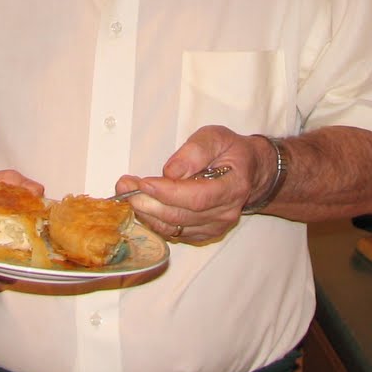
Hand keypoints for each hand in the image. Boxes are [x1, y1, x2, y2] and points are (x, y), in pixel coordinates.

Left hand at [113, 127, 274, 243]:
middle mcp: (225, 213)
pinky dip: (153, 221)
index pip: (197, 197)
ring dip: (145, 212)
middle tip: (123, 187)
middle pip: (182, 215)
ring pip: (174, 227)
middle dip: (148, 203)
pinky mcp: (203, 234)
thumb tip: (171, 172)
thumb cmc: (229, 151)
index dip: (168, 193)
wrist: (248, 172)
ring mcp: (215, 227)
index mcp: (233, 187)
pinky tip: (140, 205)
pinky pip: (174, 232)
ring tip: (125, 193)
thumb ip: (195, 151)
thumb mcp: (216, 137)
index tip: (143, 183)